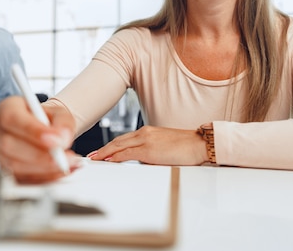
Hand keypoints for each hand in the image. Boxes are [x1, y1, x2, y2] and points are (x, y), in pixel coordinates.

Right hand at [0, 96, 80, 183]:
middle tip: (63, 157)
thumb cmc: (48, 119)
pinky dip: (43, 178)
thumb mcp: (61, 114)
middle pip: (9, 144)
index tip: (54, 140)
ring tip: (66, 164)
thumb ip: (63, 123)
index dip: (32, 131)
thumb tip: (61, 139)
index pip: (12, 119)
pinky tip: (59, 172)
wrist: (46, 131)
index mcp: (7, 107)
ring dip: (43, 169)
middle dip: (39, 155)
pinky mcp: (5, 169)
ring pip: (14, 165)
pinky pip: (20, 178)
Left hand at [87, 125, 207, 165]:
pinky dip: (115, 157)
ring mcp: (146, 140)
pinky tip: (108, 160)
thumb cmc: (187, 147)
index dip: (111, 146)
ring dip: (105, 153)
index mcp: (148, 132)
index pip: (124, 139)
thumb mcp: (165, 147)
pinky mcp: (149, 150)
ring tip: (95, 159)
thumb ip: (151, 151)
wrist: (200, 144)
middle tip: (92, 156)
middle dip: (103, 149)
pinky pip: (127, 153)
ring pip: (119, 146)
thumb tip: (143, 160)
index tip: (102, 151)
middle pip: (118, 141)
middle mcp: (145, 133)